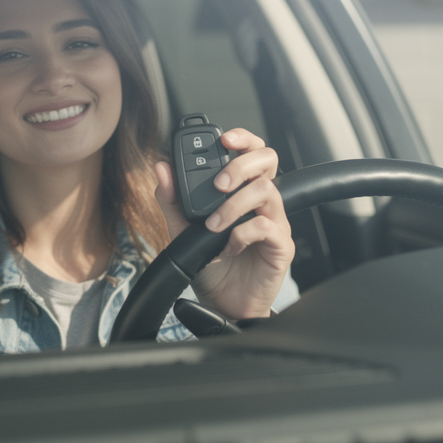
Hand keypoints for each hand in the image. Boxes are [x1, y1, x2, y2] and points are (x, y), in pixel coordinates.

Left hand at [153, 128, 293, 319]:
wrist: (221, 304)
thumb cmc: (209, 265)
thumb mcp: (181, 230)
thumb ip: (172, 200)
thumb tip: (161, 169)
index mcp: (243, 192)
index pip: (252, 152)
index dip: (243, 138)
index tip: (222, 138)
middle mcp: (262, 203)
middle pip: (268, 161)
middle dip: (241, 165)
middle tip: (219, 184)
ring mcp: (275, 222)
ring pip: (266, 192)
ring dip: (234, 205)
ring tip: (213, 225)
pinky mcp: (280, 246)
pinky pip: (267, 227)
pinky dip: (242, 234)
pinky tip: (227, 247)